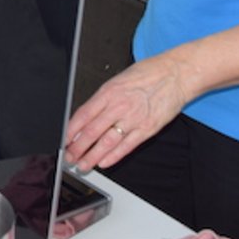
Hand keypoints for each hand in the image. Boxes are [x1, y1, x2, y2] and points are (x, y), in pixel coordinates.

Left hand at [63, 52, 195, 172]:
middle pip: (92, 131)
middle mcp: (119, 106)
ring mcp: (133, 119)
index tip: (64, 139)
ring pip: (107, 142)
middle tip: (69, 157)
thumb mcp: (118, 80)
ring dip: (92, 156)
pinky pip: (127, 146)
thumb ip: (102, 99)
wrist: (175, 75)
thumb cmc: (148, 74)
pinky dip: (114, 156)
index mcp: (109, 92)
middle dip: (78, 147)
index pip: (83, 114)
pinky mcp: (147, 129)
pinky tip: (104, 162)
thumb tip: (86, 117)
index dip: (71, 130)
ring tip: (83, 164)